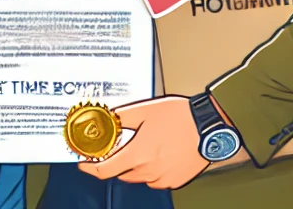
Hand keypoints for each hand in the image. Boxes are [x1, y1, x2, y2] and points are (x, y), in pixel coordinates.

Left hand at [77, 96, 209, 189]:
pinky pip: (154, 179)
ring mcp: (162, 179)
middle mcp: (149, 171)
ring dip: (134, 164)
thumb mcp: (145, 110)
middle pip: (121, 172)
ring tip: (145, 143)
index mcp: (138, 154)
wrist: (209, 126)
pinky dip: (151, 168)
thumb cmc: (181, 117)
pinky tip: (159, 151)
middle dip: (116, 160)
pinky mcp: (174, 181)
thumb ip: (121, 116)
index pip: (104, 170)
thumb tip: (106, 117)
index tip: (83, 162)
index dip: (89, 167)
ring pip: (138, 176)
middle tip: (119, 144)